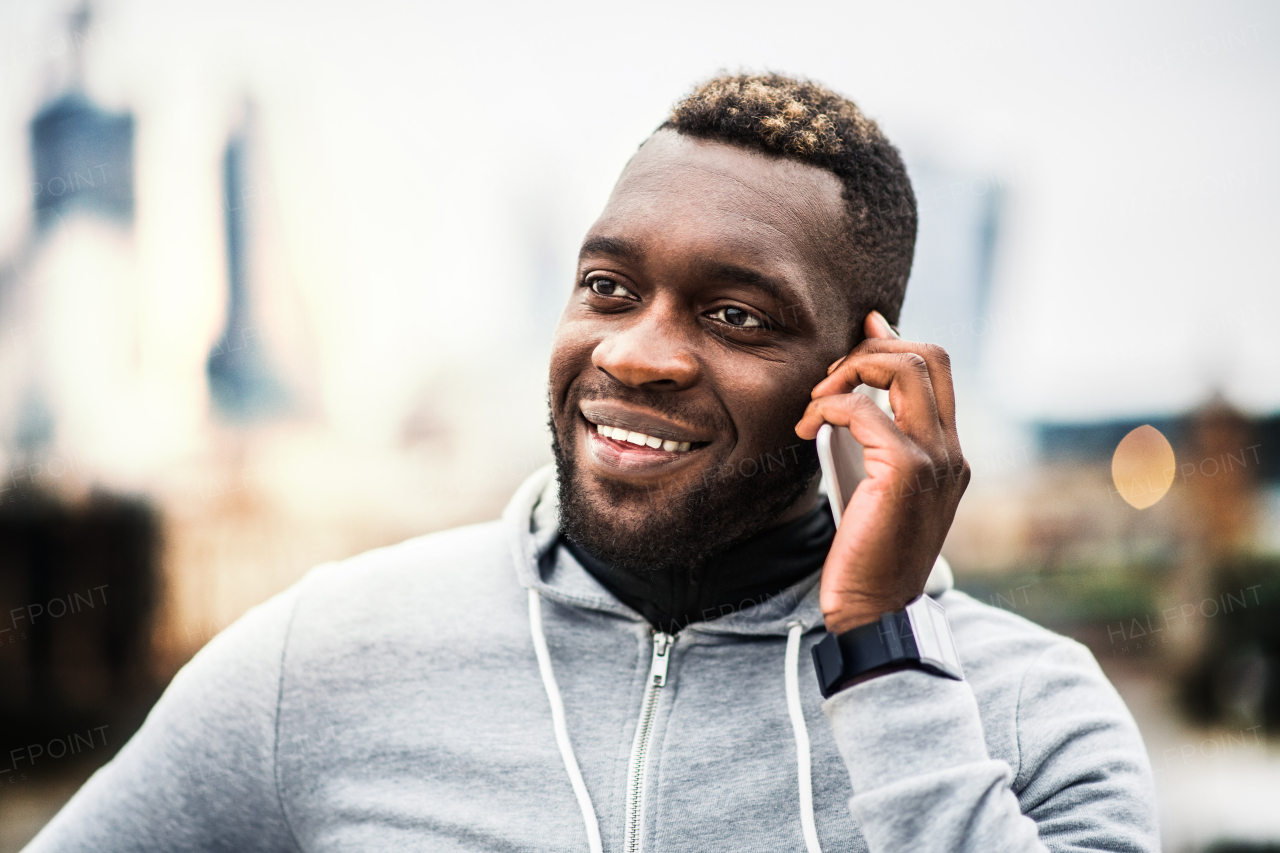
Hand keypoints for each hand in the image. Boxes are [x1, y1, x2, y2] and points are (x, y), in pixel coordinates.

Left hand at [795, 311, 968, 633]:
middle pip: (927, 354)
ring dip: (850, 371)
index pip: (935, 367)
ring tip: (817, 402)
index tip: (853, 342)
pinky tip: (807, 429)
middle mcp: (951, 451)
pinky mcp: (906, 473)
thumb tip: (852, 385)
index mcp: (948, 453)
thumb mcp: (872, 485)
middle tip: (827, 382)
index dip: (891, 344)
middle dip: (869, 351)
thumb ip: (870, 439)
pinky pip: (866, 410)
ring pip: (905, 368)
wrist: (874, 611)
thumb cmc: (866, 552)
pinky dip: (829, 407)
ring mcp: (935, 460)